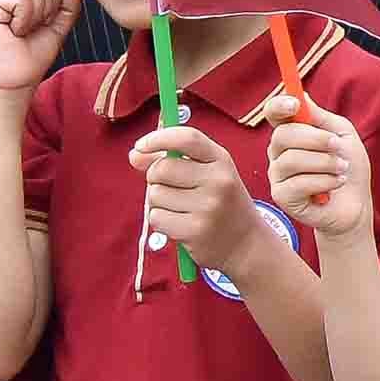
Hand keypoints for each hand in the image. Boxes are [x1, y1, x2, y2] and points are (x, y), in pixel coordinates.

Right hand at [0, 0, 76, 97]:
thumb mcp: (58, 22)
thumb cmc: (32, 54)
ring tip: (21, 30)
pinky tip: (13, 30)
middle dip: (46, 6)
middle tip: (29, 28)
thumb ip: (68, 0)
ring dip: (36, 14)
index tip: (38, 23)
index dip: (54, 1)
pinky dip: (26, 17)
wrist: (15, 79)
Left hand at [130, 126, 271, 273]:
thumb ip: (171, 160)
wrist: (245, 242)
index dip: (159, 138)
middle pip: (162, 168)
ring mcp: (208, 206)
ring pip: (155, 195)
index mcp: (222, 160)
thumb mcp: (206, 175)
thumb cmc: (220, 203)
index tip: (140, 145)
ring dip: (158, 202)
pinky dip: (161, 221)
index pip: (188, 139)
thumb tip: (134, 154)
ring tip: (181, 209)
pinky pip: (156, 218)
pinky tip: (180, 223)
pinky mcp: (195, 230)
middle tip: (172, 188)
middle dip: (155, 178)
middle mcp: (218, 180)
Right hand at [265, 102, 373, 240]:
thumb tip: (302, 96)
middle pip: (283, 135)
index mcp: (292, 133)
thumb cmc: (348, 166)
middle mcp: (279, 152)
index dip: (279, 106)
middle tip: (337, 146)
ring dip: (326, 163)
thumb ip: (322, 117)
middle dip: (316, 139)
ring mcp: (277, 175)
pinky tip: (335, 184)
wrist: (354, 203)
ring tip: (341, 169)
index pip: (274, 114)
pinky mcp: (281, 196)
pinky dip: (325, 181)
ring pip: (292, 160)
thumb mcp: (343, 135)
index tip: (294, 104)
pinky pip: (298, 183)